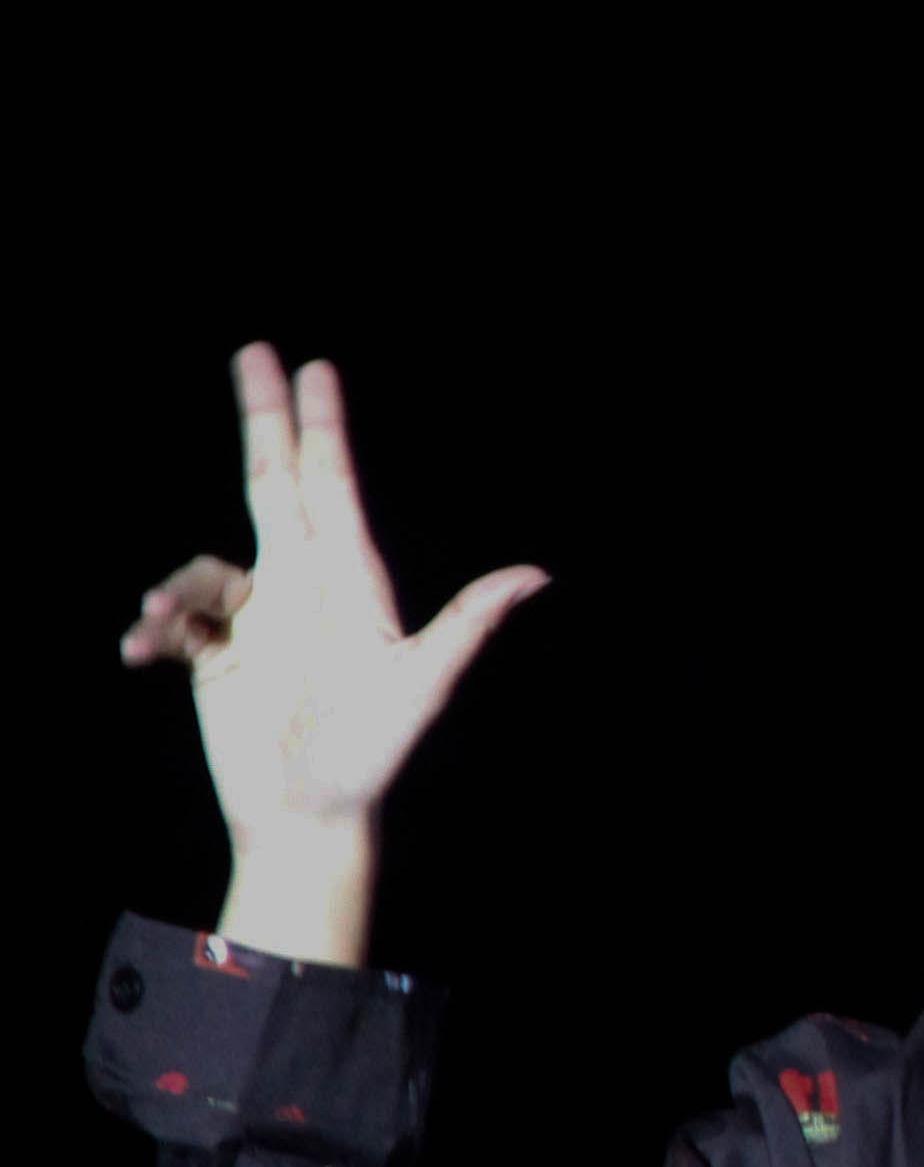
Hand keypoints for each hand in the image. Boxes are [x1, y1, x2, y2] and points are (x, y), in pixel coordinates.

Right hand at [122, 347, 545, 849]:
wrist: (310, 817)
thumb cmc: (371, 756)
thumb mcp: (422, 684)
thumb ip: (468, 623)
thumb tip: (538, 573)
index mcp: (347, 581)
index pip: (330, 484)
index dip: (321, 425)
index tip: (315, 366)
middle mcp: (301, 588)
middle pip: (273, 484)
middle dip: (265, 418)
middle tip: (254, 348)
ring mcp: (258, 622)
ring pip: (206, 565)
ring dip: (180, 583)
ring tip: (167, 617)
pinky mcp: (217, 659)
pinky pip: (174, 623)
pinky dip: (155, 628)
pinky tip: (144, 648)